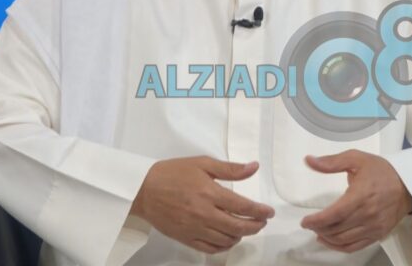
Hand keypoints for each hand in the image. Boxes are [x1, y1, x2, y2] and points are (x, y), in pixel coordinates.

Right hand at [130, 156, 274, 253]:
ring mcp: (194, 228)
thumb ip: (230, 169)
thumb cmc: (172, 173)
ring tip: (246, 228)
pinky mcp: (185, 238)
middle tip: (262, 222)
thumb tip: (254, 167)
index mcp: (209, 193)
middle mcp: (204, 213)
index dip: (260, 211)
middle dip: (255, 226)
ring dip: (240, 236)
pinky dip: (223, 246)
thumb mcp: (202, 163)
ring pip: (225, 240)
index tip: (269, 212)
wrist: (143, 189)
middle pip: (237, 226)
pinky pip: (210, 248)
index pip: (242, 206)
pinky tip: (228, 239)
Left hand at [300, 150, 411, 252]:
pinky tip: (330, 240)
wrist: (408, 184)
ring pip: (343, 240)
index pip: (335, 214)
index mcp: (361, 195)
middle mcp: (367, 215)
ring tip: (317, 231)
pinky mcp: (377, 235)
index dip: (317, 221)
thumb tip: (309, 160)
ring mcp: (373, 227)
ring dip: (327, 238)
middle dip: (318, 228)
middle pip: (336, 229)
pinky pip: (354, 247)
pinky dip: (339, 247)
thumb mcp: (356, 159)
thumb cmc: (381, 171)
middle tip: (310, 223)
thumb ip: (332, 162)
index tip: (305, 221)